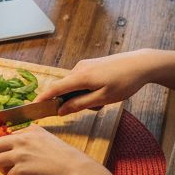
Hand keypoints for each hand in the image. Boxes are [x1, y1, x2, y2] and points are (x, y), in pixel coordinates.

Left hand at [0, 125, 98, 174]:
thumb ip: (35, 140)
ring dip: (5, 169)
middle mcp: (23, 140)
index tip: (16, 155)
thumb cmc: (68, 159)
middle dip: (1, 155)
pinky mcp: (20, 170)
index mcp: (31, 131)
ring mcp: (19, 154)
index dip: (11, 148)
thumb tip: (24, 149)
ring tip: (17, 174)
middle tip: (10, 165)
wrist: (76, 171)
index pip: (9, 136)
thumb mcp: (50, 140)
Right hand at [43, 49, 157, 114]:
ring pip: (75, 85)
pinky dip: (88, 89)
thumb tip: (60, 110)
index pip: (55, 88)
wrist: (141, 64)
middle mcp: (79, 68)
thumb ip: (80, 104)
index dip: (43, 98)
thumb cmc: (124, 82)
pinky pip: (82, 80)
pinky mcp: (91, 64)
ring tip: (104, 100)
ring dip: (83, 96)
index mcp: (80, 77)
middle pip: (65, 88)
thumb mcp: (102, 98)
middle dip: (73, 101)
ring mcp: (85, 65)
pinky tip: (105, 91)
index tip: (33, 107)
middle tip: (95, 108)